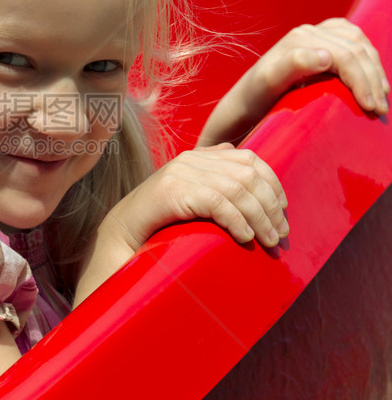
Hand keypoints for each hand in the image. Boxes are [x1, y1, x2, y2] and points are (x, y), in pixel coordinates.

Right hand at [75, 144, 287, 301]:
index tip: (283, 212)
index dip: (272, 183)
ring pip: (237, 188)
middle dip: (270, 205)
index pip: (249, 159)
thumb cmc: (160, 228)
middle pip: (248, 173)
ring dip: (260, 217)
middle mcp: (190, 159)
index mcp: (198, 157)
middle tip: (280, 235)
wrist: (117, 241)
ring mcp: (180, 172)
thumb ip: (216, 185)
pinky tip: (245, 238)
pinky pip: (217, 201)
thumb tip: (248, 172)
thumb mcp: (193, 202)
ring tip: (268, 242)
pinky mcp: (172, 190)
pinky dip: (237, 220)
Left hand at [199, 18, 388, 146]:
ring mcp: (317, 33)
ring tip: (381, 98)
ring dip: (375, 70)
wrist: (246, 100)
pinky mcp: (324, 40)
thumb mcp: (267, 84)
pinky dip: (369, 59)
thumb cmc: (255, 98)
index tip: (370, 108)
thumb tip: (325, 56)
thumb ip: (292, 66)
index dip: (362, 80)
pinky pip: (356, 42)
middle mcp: (309, 31)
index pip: (344, 55)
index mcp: (299, 39)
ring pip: (360, 44)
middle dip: (373, 80)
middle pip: (356, 49)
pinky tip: (374, 79)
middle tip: (380, 110)